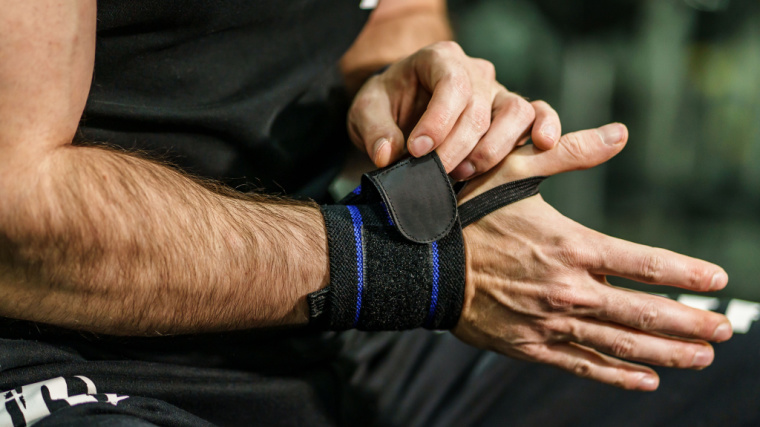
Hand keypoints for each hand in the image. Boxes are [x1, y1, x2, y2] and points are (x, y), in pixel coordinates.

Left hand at [348, 41, 559, 180]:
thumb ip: (374, 130)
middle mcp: (474, 71)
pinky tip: (543, 144)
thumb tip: (388, 155)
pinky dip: (546, 126)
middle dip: (456, 148)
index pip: (451, 84)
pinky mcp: (511, 114)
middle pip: (479, 108)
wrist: (400, 111)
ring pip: (515, 112)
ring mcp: (496, 91)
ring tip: (464, 172)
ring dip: (491, 150)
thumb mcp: (366, 112)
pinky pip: (539, 113)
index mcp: (439, 58)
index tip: (417, 151)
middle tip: (435, 174)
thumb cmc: (386, 105)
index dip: (438, 122)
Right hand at [455, 123, 732, 390]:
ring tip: (702, 356)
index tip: (718, 281)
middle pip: (643, 312)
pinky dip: (615, 375)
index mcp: (571, 246)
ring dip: (666, 352)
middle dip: (689, 322)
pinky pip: (581, 364)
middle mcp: (569, 289)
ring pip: (619, 343)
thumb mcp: (515, 169)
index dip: (687, 274)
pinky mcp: (529, 345)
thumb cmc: (467, 213)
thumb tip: (620, 133)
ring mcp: (550, 322)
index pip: (646, 263)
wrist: (421, 261)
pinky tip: (646, 379)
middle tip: (723, 330)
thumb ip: (570, 152)